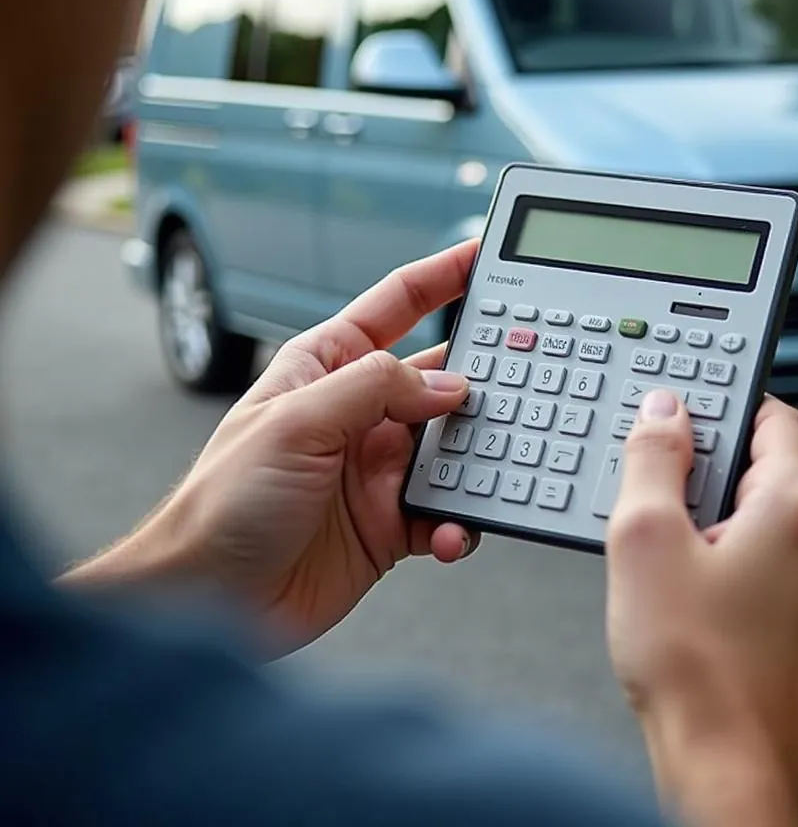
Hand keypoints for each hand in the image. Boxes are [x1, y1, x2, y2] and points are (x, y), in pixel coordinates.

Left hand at [69, 242, 480, 654]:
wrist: (211, 600)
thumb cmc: (226, 501)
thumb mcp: (297, 421)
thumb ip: (376, 388)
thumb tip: (450, 386)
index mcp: (331, 366)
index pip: (399, 303)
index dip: (445, 275)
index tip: (489, 256)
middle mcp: (361, 411)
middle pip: (442, 377)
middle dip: (484, 376)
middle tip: (528, 375)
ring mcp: (379, 467)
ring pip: (455, 447)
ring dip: (478, 459)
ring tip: (494, 466)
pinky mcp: (392, 521)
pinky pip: (446, 512)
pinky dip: (459, 522)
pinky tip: (449, 532)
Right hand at [606, 391, 797, 826]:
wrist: (730, 777)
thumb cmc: (695, 673)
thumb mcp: (643, 539)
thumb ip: (654, 459)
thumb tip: (664, 414)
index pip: (774, 418)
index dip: (726, 411)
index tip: (690, 420)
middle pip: (769, 477)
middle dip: (713, 487)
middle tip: (663, 517)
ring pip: (772, 532)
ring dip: (724, 536)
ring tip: (676, 577)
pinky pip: (781, 578)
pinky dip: (742, 578)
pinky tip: (701, 613)